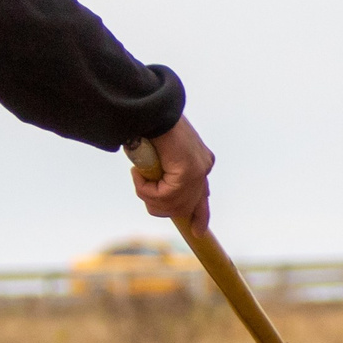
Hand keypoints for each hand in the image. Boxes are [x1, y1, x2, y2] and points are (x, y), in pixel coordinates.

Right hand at [131, 116, 214, 233]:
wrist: (150, 110)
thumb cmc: (148, 126)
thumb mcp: (157, 154)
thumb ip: (162, 173)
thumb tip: (157, 192)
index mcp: (200, 161)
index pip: (203, 196)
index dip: (200, 216)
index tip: (198, 232)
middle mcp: (203, 167)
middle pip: (184, 207)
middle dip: (159, 205)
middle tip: (142, 185)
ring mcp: (198, 171)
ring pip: (170, 205)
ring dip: (147, 194)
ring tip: (139, 173)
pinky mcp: (189, 174)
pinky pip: (163, 196)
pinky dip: (145, 188)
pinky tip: (140, 171)